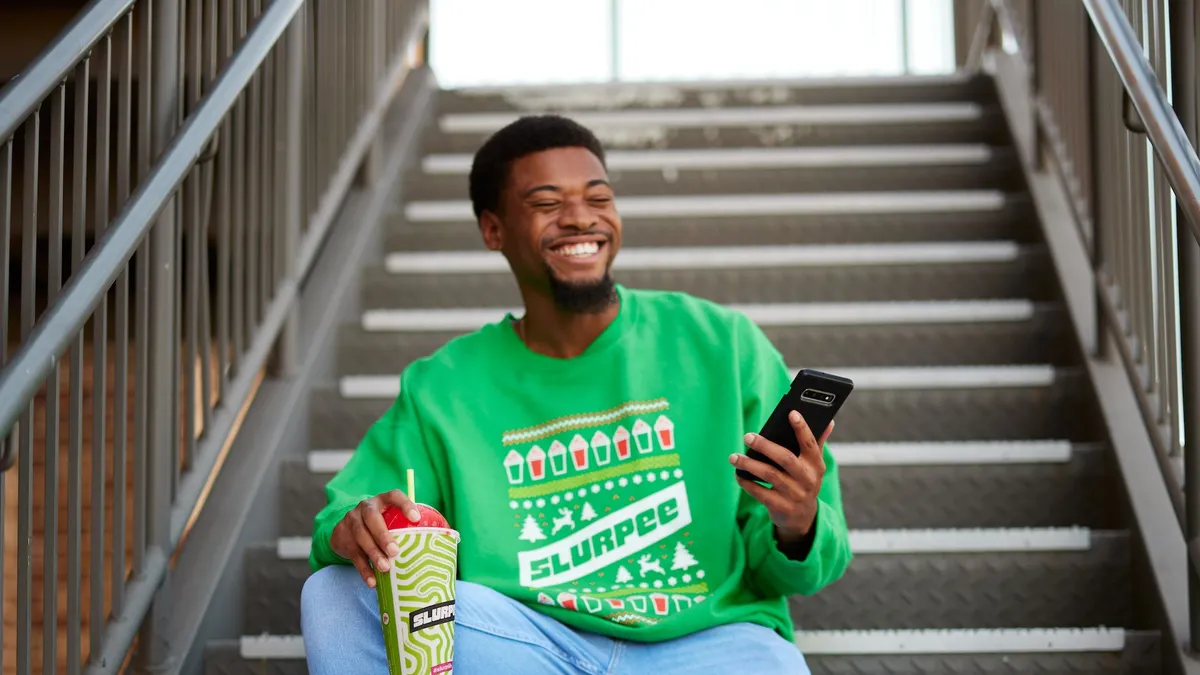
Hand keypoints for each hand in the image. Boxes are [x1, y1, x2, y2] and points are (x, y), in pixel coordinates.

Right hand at [331, 490, 421, 586]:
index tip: (416, 518)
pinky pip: (354, 555)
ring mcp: (352, 521)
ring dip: (374, 553)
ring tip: (385, 568)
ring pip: (361, 536)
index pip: (393, 496)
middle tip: (395, 551)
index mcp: (382, 501)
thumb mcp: (388, 519)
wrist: (344, 530)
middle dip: (383, 535)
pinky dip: (364, 569)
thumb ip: (404, 525)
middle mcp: (365, 507)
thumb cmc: (378, 525)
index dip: (405, 504)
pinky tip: (373, 581)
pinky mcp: (343, 538)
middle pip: (372, 517)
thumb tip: (434, 543)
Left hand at [729, 411, 833, 544]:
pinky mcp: (782, 507)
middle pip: (785, 458)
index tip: (792, 413)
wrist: (803, 517)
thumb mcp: (814, 466)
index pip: (810, 443)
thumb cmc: (804, 482)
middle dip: (765, 446)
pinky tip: (738, 475)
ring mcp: (795, 495)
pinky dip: (747, 483)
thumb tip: (829, 422)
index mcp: (816, 465)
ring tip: (734, 457)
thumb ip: (817, 443)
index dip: (802, 428)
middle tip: (748, 436)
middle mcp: (808, 479)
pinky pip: (761, 493)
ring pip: (769, 475)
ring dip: (749, 465)